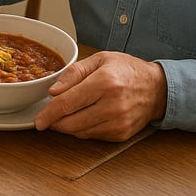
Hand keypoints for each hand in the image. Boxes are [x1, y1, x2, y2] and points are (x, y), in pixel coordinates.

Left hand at [33, 51, 166, 141]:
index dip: (48, 114)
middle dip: (55, 121)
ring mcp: (118, 123)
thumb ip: (73, 73)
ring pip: (79, 132)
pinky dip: (82, 129)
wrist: (157, 88)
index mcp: (104, 83)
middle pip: (71, 122)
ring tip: (69, 112)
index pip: (67, 103)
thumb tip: (53, 91)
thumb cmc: (126, 70)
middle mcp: (112, 106)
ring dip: (67, 126)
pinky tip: (85, 116)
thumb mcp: (99, 59)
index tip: (38, 121)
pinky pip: (91, 136)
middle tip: (49, 114)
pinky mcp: (121, 134)